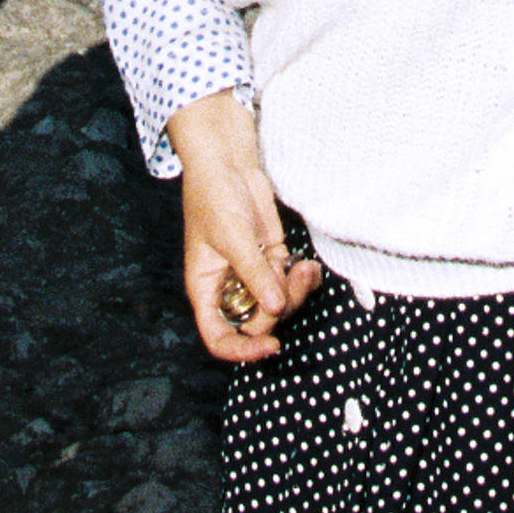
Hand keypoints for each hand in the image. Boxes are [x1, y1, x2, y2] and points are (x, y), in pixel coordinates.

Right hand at [165, 90, 320, 363]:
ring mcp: (252, 274)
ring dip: (295, 293)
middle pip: (256, 323)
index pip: (219, 337)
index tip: (270, 344)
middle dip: (277, 309)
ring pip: (277, 305)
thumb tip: (275, 310)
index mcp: (206, 289)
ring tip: (303, 270)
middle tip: (289, 280)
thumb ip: (255, 275)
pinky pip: (289, 284)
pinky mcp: (271, 259)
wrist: (229, 162)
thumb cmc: (214, 196)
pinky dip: (302, 280)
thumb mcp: (233, 238)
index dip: (242, 350)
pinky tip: (307, 267)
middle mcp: (228, 287)